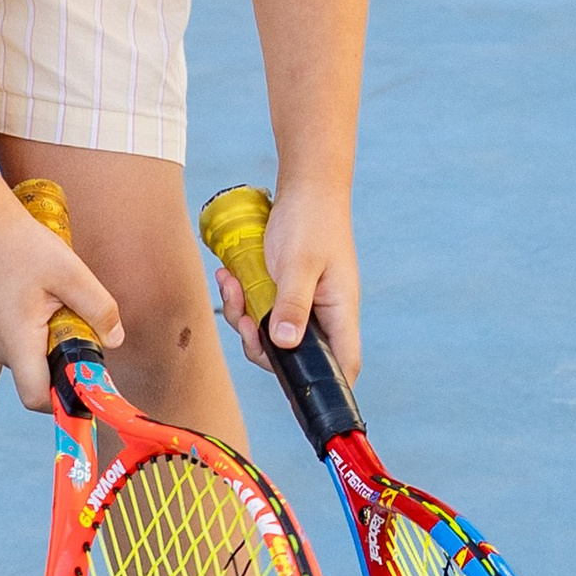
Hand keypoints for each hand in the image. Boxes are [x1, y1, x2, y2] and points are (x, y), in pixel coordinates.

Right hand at [0, 202, 121, 414]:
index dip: (64, 399)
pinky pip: (16, 342)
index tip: (86, 384)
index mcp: (16, 341)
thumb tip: (115, 340)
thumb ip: (98, 308)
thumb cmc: (21, 244)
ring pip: (28, 358)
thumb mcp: (71, 273)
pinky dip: (34, 331)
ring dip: (49, 343)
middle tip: (76, 321)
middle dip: (64, 360)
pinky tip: (37, 297)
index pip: (36, 398)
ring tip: (54, 302)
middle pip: (38, 377)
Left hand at [217, 185, 360, 379]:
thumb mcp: (298, 263)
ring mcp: (305, 306)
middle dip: (261, 345)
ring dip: (244, 318)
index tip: (294, 386)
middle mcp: (325, 315)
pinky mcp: (286, 294)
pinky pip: (262, 311)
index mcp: (340, 312)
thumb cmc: (311, 220)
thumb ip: (292, 304)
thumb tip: (284, 344)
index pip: (344, 364)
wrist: (305, 188)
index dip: (325, 386)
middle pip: (296, 357)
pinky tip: (231, 278)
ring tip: (232, 287)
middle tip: (243, 320)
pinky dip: (243, 300)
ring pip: (272, 335)